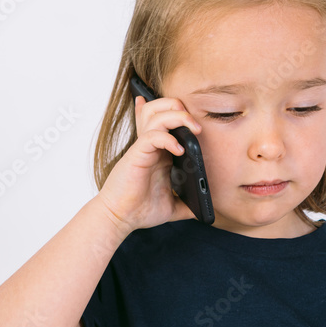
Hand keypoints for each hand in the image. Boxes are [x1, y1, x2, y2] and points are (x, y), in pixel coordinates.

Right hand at [96, 93, 203, 234]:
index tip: (196, 117)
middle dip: (180, 108)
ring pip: (156, 116)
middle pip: (160, 109)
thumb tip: (205, 210)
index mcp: (160, 153)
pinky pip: (152, 136)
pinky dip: (168, 138)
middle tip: (197, 125)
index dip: (178, 112)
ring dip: (178, 116)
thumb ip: (188, 204)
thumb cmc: (140, 210)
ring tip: (194, 130)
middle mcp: (151, 146)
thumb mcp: (172, 206)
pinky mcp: (136, 156)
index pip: (166, 121)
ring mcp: (143, 149)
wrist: (120, 219)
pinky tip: (179, 150)